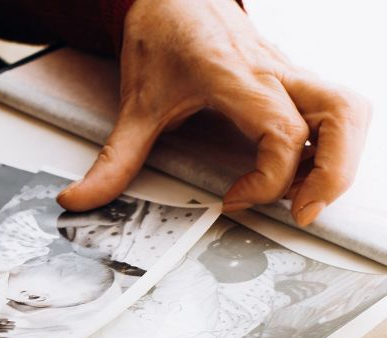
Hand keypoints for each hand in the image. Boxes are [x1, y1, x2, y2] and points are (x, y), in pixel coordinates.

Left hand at [57, 0, 370, 226]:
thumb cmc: (161, 36)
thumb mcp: (134, 104)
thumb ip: (112, 159)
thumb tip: (81, 198)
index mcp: (235, 78)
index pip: (282, 133)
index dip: (268, 179)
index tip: (233, 198)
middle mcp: (272, 73)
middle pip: (339, 115)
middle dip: (333, 172)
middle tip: (302, 210)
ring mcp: (287, 72)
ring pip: (347, 107)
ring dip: (340, 157)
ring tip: (306, 194)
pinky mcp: (290, 77)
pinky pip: (333, 107)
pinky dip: (330, 142)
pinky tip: (299, 168)